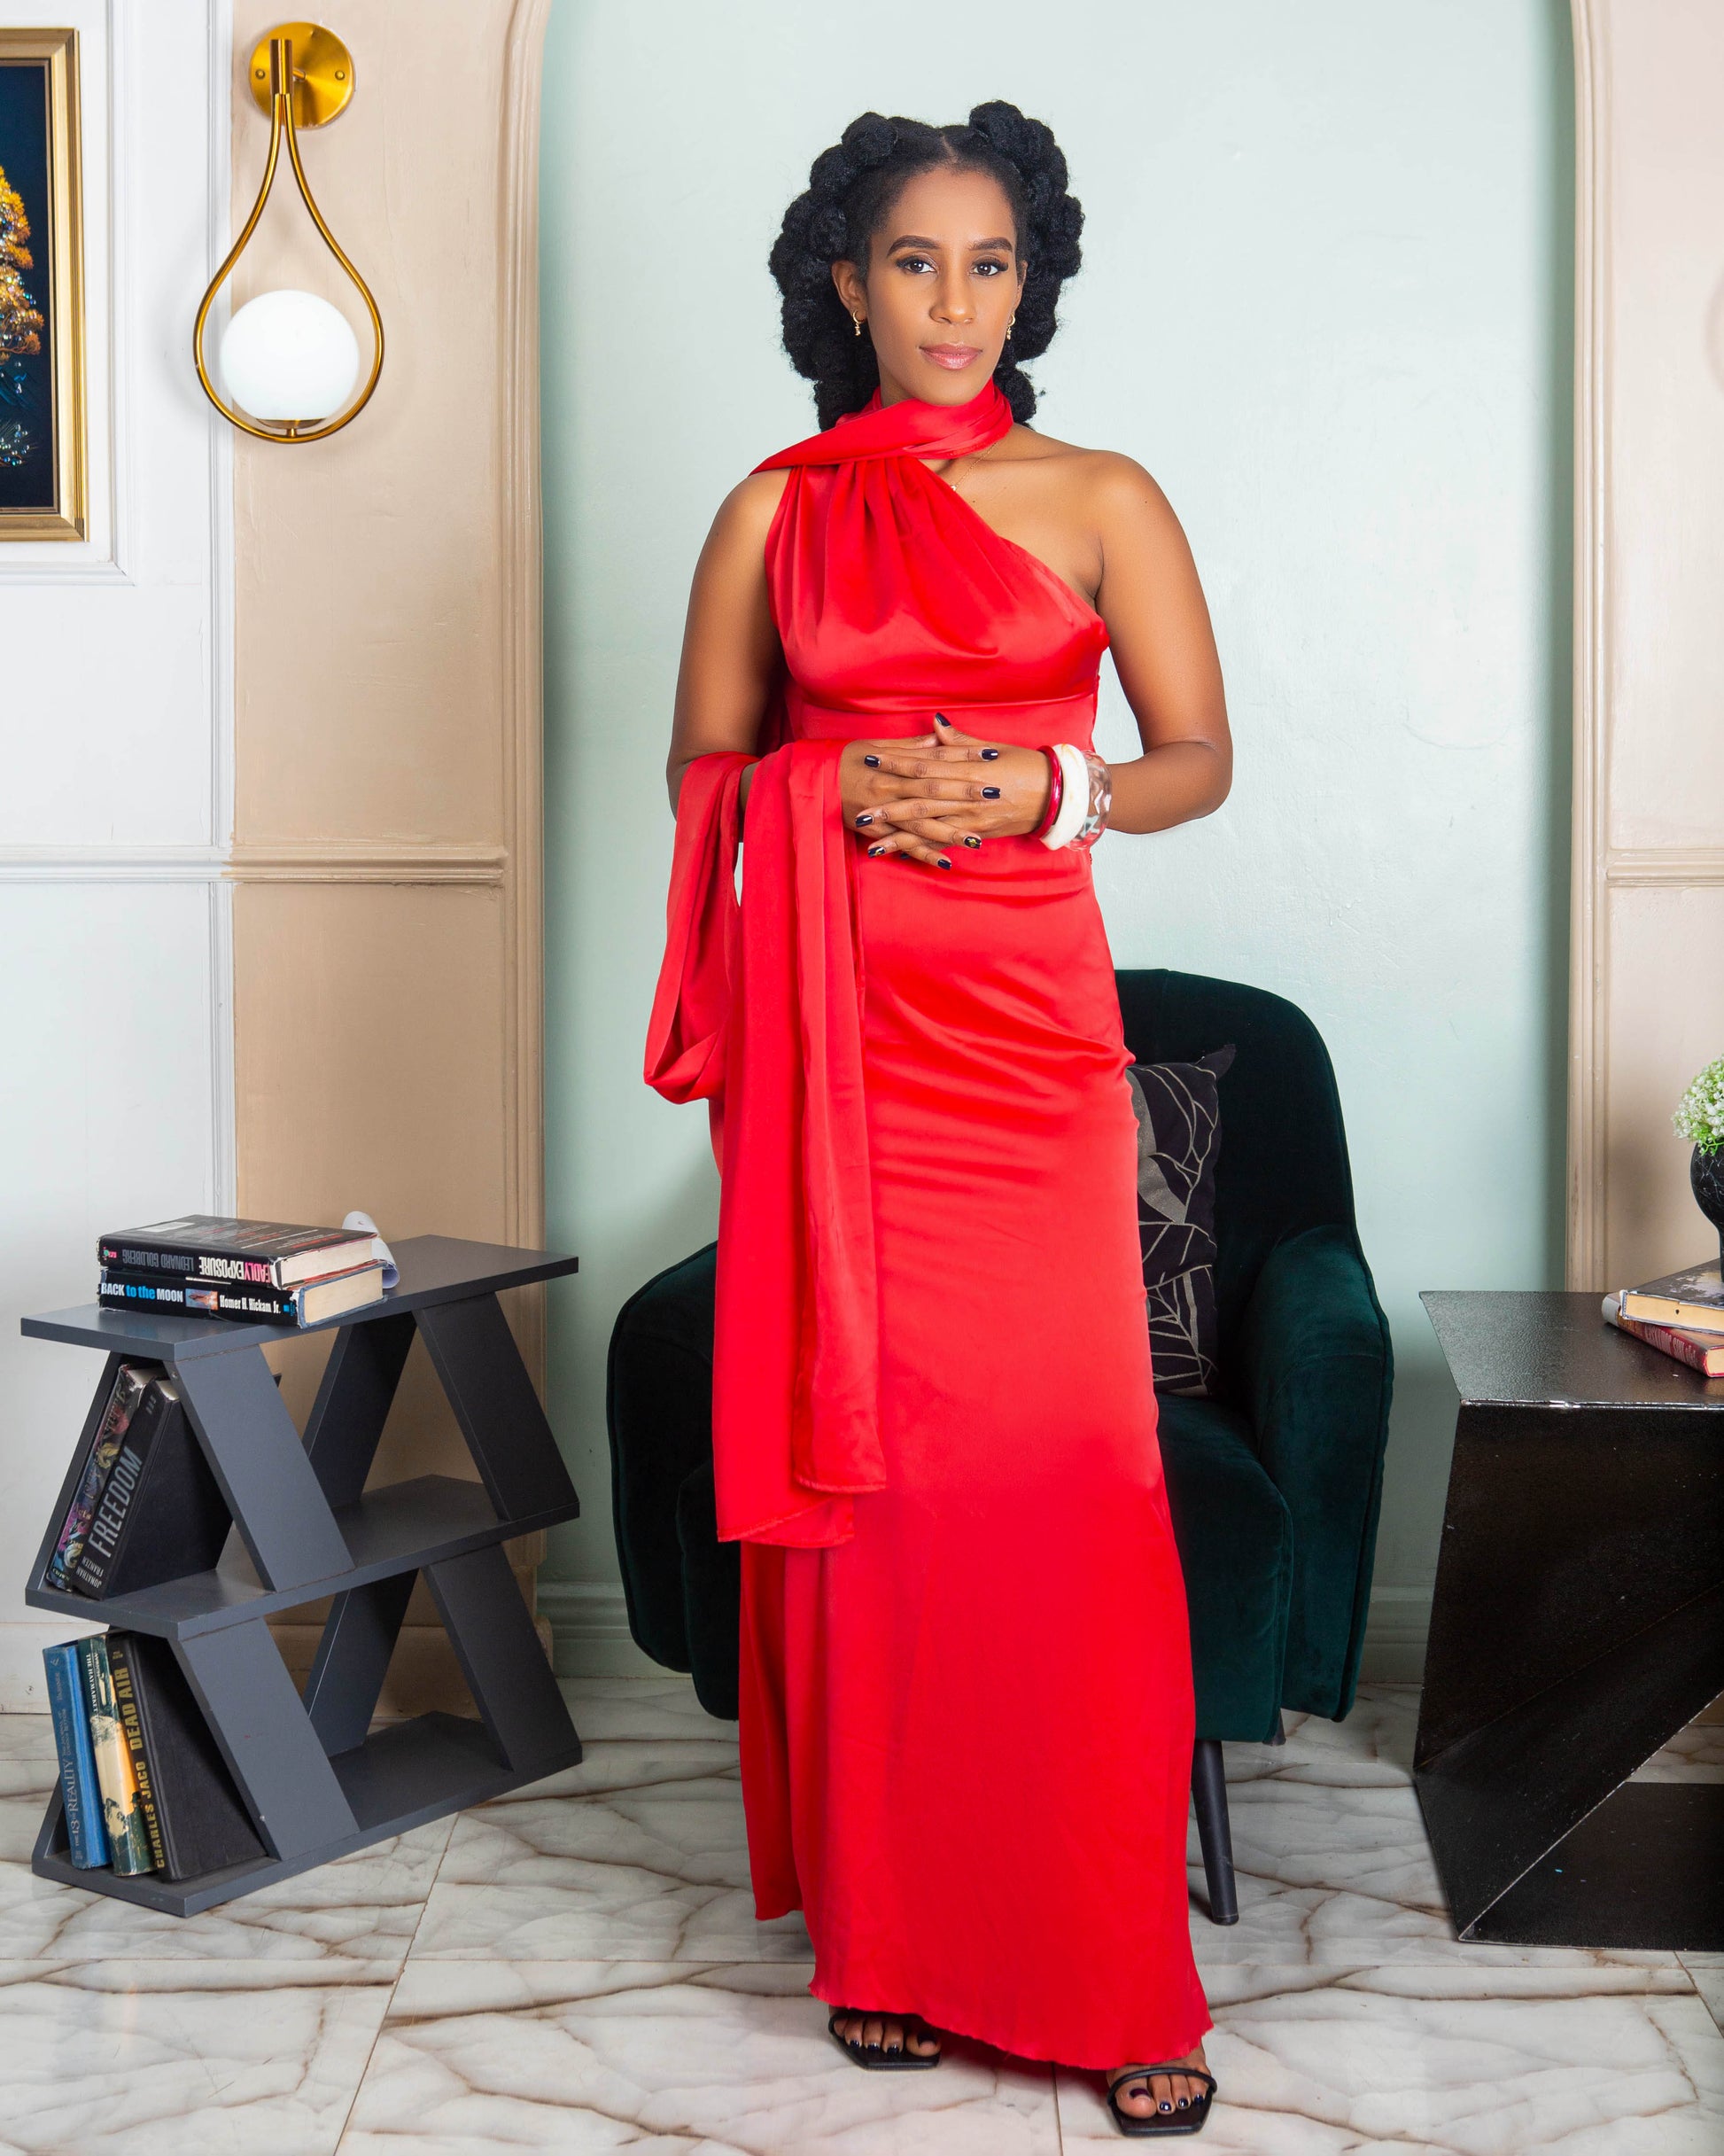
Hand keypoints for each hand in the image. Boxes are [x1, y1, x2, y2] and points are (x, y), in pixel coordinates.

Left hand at [839, 713, 1052, 869]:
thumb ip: (960, 741)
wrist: (1056, 795)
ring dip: (897, 833)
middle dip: (887, 803)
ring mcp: (971, 818)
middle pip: (920, 797)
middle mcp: (967, 794)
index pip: (925, 763)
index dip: (897, 761)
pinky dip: (923, 849)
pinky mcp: (978, 834)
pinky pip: (946, 843)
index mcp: (968, 767)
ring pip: (928, 826)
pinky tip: (901, 854)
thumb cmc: (1025, 767)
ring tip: (870, 838)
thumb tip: (935, 724)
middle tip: (858, 807)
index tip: (872, 759)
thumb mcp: (993, 748)